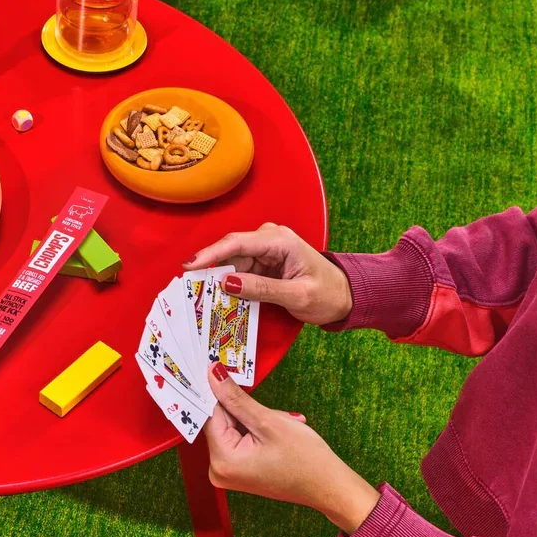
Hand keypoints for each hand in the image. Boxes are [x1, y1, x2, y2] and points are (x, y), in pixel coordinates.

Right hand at [183, 222, 352, 324]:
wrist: (346, 296)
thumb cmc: (328, 294)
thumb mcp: (297, 296)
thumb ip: (261, 289)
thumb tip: (226, 282)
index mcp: (280, 241)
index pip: (238, 243)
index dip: (210, 254)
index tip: (189, 266)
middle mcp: (270, 239)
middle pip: (231, 251)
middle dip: (211, 269)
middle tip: (192, 287)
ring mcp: (266, 249)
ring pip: (233, 262)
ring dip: (221, 279)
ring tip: (207, 297)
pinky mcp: (264, 262)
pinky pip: (240, 270)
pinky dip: (232, 284)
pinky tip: (224, 296)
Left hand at [205, 364, 379, 533]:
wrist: (331, 488)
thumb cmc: (306, 459)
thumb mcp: (268, 421)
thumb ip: (235, 397)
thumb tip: (211, 373)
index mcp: (222, 461)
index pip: (210, 414)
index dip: (220, 392)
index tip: (223, 372)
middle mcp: (219, 470)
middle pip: (222, 421)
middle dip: (245, 409)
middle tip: (271, 412)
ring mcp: (230, 471)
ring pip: (234, 427)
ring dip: (255, 418)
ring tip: (281, 424)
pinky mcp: (241, 469)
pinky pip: (241, 438)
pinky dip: (257, 429)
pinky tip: (278, 432)